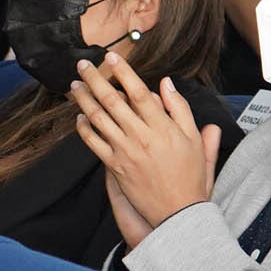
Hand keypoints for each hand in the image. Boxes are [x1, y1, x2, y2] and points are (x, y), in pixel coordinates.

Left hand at [68, 55, 220, 243]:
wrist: (179, 212)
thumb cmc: (191, 176)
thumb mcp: (194, 140)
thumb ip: (180, 109)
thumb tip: (166, 84)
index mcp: (163, 127)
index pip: (139, 92)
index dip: (123, 73)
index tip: (111, 57)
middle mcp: (141, 137)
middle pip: (112, 101)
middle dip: (95, 79)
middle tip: (83, 65)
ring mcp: (125, 152)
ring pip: (98, 119)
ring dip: (84, 100)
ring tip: (75, 86)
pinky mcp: (115, 167)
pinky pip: (93, 144)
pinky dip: (84, 129)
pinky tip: (79, 118)